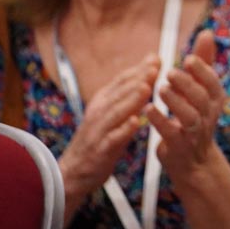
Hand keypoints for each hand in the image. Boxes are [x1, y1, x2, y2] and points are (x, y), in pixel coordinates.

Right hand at [58, 54, 159, 201]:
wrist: (73, 170)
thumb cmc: (99, 138)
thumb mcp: (112, 112)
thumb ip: (129, 93)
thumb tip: (149, 70)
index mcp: (103, 101)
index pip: (121, 80)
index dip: (138, 69)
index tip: (156, 58)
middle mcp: (99, 112)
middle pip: (119, 92)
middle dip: (137, 79)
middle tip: (154, 67)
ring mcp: (99, 130)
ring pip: (116, 112)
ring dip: (131, 99)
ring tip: (146, 88)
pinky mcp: (101, 149)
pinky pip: (113, 138)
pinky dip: (123, 130)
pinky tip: (135, 122)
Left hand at [148, 29, 228, 182]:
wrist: (193, 160)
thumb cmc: (195, 115)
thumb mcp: (201, 89)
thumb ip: (203, 61)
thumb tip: (207, 32)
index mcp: (214, 99)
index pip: (213, 83)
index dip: (202, 71)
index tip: (187, 59)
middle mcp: (208, 115)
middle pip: (201, 98)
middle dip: (186, 84)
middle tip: (169, 73)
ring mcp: (194, 132)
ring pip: (189, 116)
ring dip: (175, 102)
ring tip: (160, 89)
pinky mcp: (179, 146)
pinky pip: (171, 132)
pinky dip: (160, 120)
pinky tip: (148, 109)